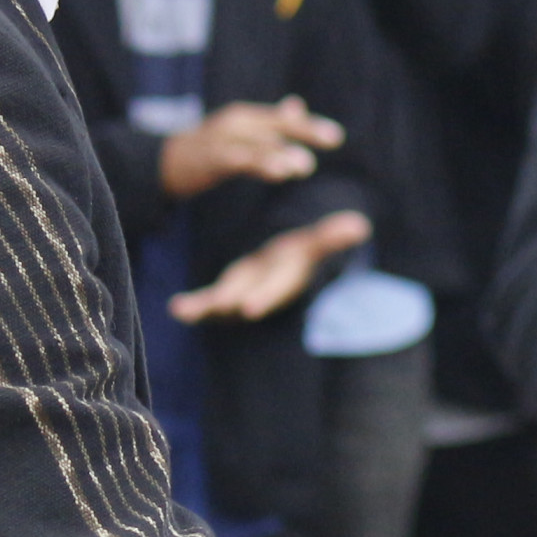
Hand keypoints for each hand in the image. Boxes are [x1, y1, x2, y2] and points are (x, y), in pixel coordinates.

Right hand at [159, 97, 345, 199]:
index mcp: (247, 119)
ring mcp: (221, 139)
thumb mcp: (241, 132)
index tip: (336, 137)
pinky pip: (236, 160)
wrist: (162, 162)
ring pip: (257, 143)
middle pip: (275, 125)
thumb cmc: (207, 148)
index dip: (309, 126)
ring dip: (282, 152)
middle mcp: (236, 123)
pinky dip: (257, 163)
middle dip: (304, 131)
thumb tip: (297, 106)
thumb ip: (270, 123)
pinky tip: (278, 173)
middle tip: (333, 138)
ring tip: (305, 165)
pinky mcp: (208, 158)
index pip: (283, 120)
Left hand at [171, 210, 371, 324]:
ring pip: (220, 305)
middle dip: (232, 305)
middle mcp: (260, 292)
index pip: (274, 289)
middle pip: (245, 299)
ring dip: (202, 309)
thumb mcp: (311, 244)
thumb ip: (331, 237)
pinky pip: (205, 303)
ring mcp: (239, 297)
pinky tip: (175, 309)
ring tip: (181, 310)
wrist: (277, 272)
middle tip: (217, 309)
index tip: (251, 308)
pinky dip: (191, 308)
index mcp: (282, 280)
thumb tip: (361, 225)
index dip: (264, 298)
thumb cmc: (296, 256)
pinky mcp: (222, 296)